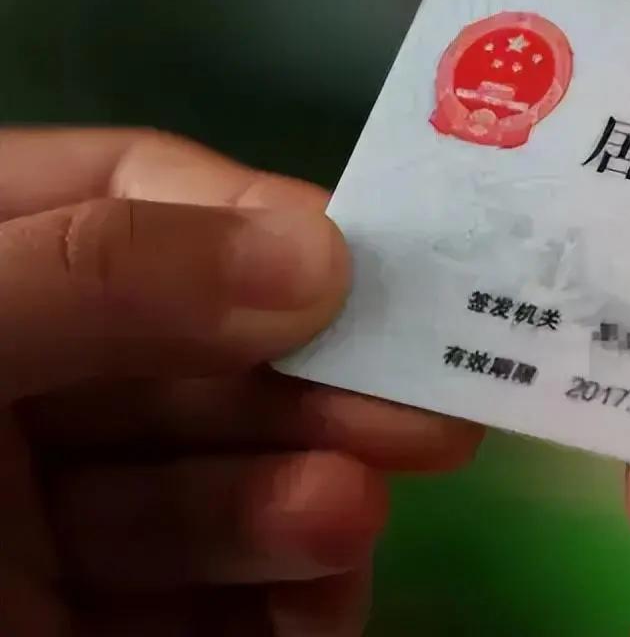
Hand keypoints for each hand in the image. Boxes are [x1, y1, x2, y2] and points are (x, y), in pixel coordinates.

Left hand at [0, 128, 482, 635]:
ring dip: (307, 494)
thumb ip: (99, 276)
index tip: (349, 258)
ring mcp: (60, 522)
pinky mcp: (115, 630)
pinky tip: (326, 594)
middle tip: (430, 397)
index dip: (240, 213)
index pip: (120, 194)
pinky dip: (302, 599)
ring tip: (349, 512)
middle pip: (203, 350)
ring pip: (224, 482)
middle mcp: (26, 389)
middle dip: (313, 375)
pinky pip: (235, 604)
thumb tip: (315, 254)